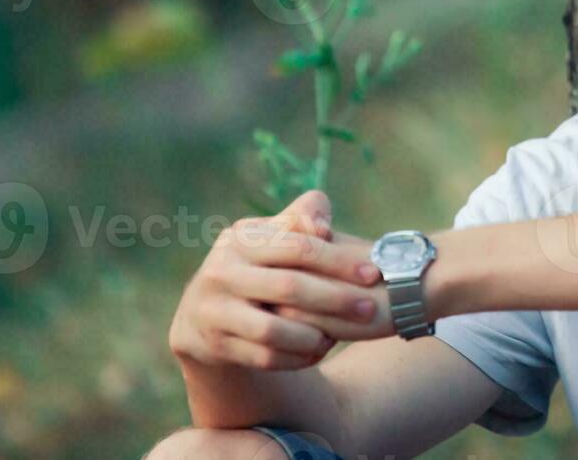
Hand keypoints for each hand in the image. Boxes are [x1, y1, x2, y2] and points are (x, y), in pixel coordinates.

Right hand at [168, 189, 390, 369]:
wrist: (204, 312)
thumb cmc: (257, 265)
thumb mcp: (271, 236)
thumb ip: (301, 220)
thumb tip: (323, 225)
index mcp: (241, 238)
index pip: (298, 246)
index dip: (338, 260)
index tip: (373, 272)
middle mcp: (221, 272)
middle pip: (289, 287)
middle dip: (335, 299)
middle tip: (368, 308)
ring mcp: (213, 310)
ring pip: (273, 330)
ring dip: (312, 335)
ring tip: (338, 336)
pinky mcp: (214, 344)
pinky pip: (262, 357)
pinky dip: (294, 357)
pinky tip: (317, 352)